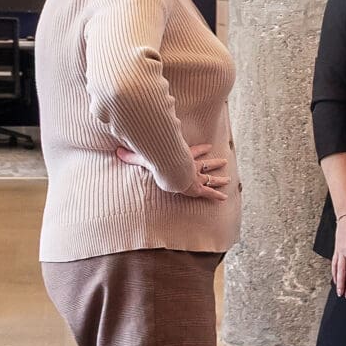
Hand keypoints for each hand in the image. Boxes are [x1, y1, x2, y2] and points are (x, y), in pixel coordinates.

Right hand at [115, 141, 231, 200]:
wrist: (168, 171)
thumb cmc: (157, 163)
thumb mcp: (143, 159)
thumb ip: (131, 156)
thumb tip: (116, 149)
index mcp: (181, 159)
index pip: (192, 152)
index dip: (200, 149)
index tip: (209, 146)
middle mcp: (190, 167)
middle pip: (204, 165)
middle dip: (213, 163)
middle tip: (224, 161)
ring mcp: (195, 177)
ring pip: (210, 178)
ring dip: (219, 178)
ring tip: (229, 179)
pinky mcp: (196, 187)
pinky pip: (208, 192)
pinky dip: (216, 195)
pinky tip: (224, 198)